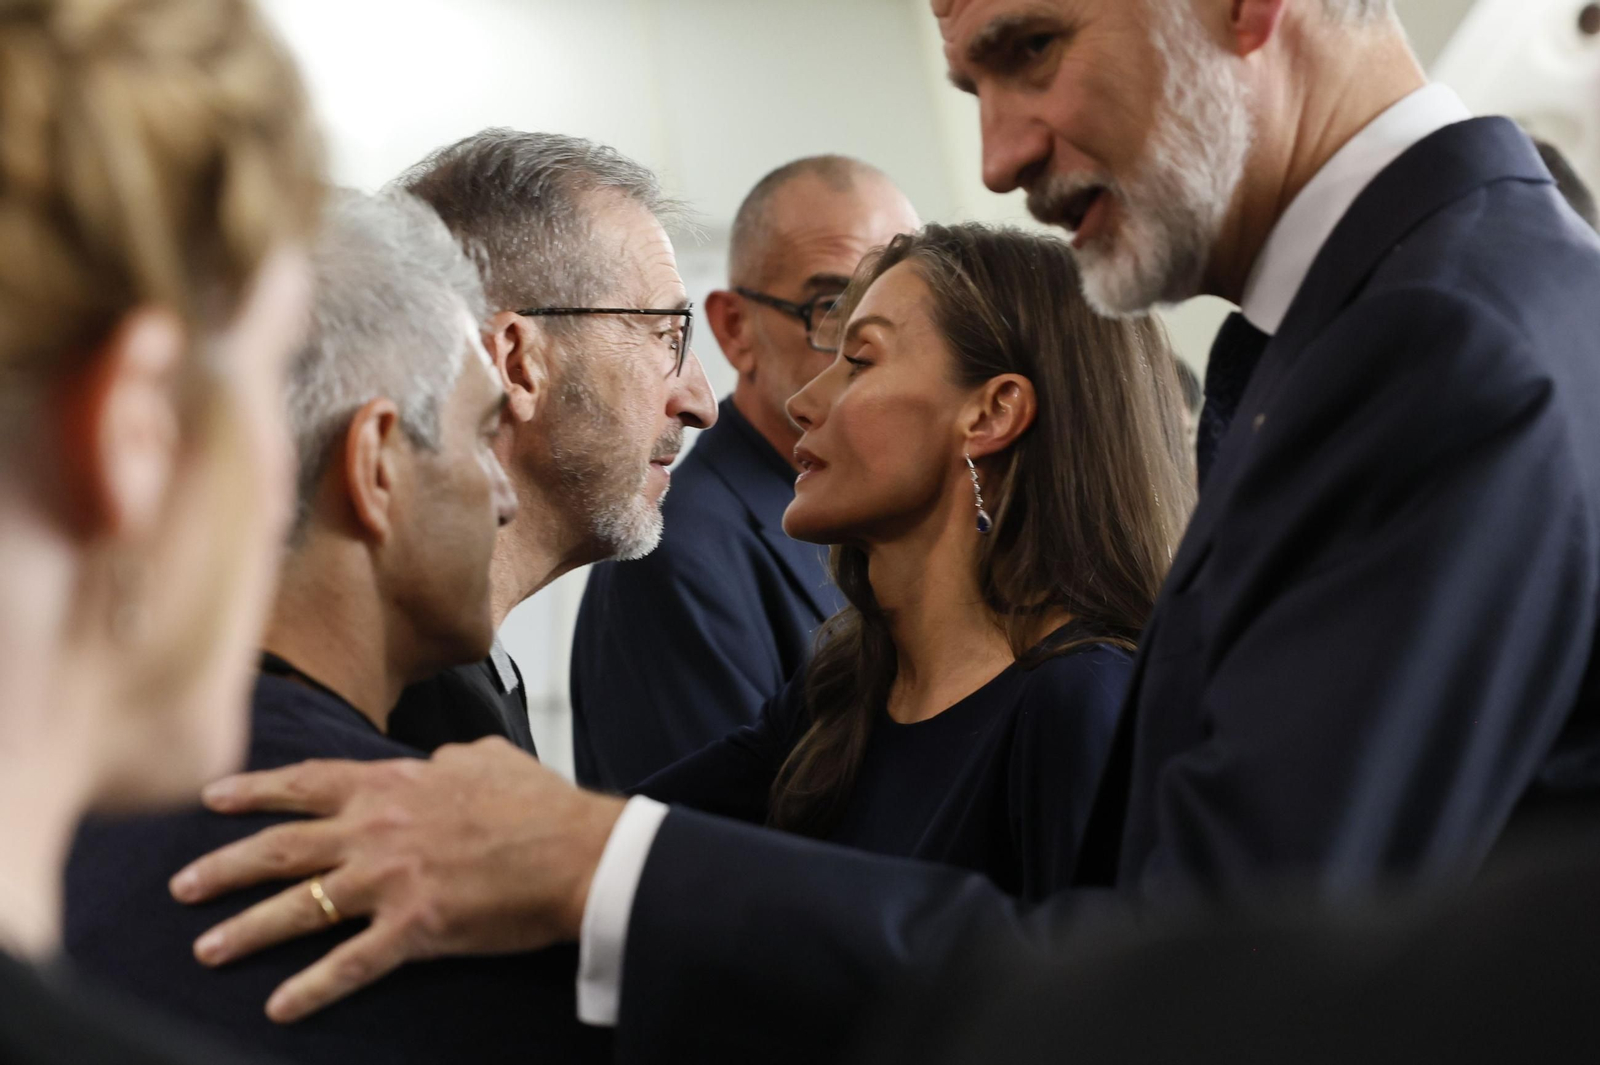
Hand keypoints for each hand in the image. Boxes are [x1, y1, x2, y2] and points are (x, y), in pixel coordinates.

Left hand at [168, 737, 623, 1022]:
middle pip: (281, 848)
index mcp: (392, 785)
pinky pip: (349, 965)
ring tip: (205, 949)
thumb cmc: (540, 805)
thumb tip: (437, 762)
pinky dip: (311, 989)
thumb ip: (446, 759)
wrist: (578, 851)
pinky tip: (279, 1006)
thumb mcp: (486, 758)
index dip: (253, 792)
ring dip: (245, 931)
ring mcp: (390, 880)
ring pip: (299, 908)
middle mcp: (377, 830)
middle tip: (182, 886)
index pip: (305, 784)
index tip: (211, 799)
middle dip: (223, 867)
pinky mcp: (413, 929)